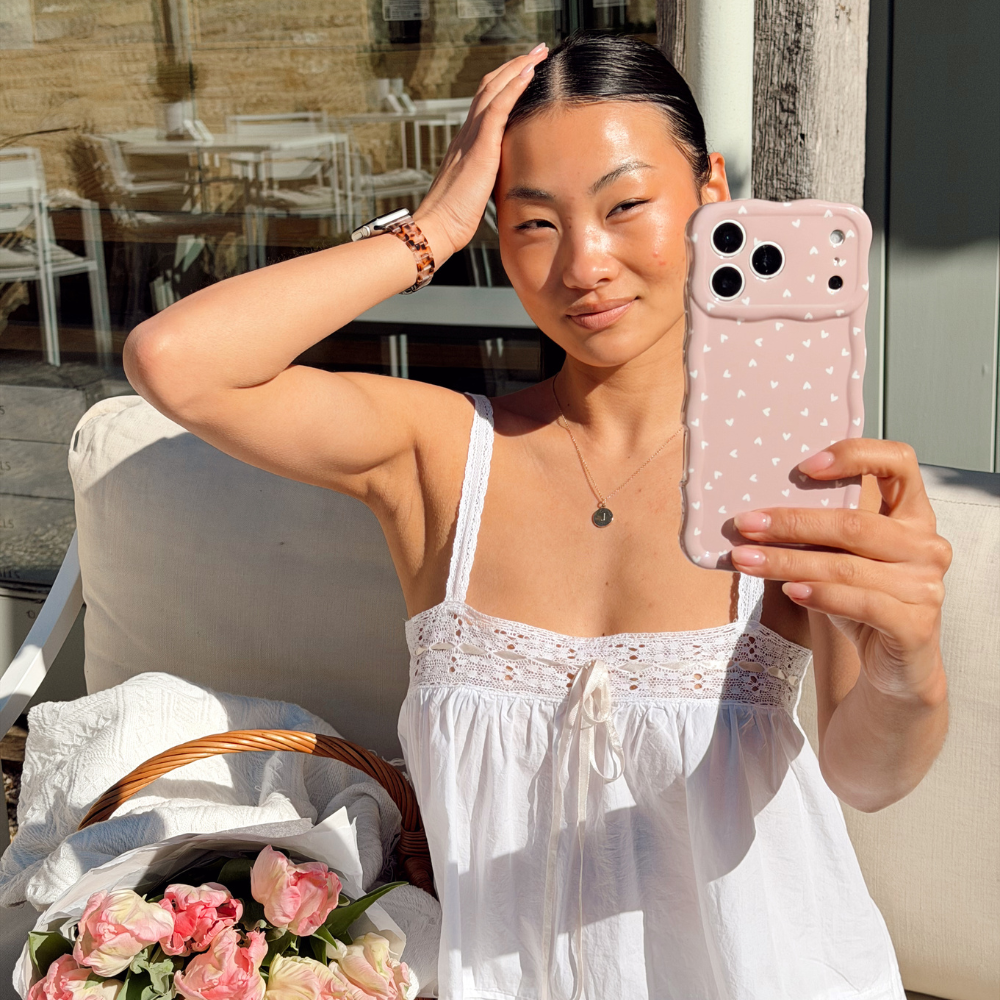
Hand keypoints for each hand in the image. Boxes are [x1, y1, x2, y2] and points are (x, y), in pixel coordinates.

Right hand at [413, 44, 548, 261]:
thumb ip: (487, 179)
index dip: (504, 84)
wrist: (438, 227)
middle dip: (513, 66)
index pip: (485, 103)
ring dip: (517, 67)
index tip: (523, 72)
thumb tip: (501, 183)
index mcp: (465, 144)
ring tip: (536, 53)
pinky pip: (497, 107)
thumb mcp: (475, 192)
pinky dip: (513, 86)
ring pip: (493, 89)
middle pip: (489, 88)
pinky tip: (528, 72)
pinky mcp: (479, 147)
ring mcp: (471, 138)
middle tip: (535, 52)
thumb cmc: (454, 219)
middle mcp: (466, 134)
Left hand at [730, 440, 951, 702]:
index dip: (854, 455)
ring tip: (746, 560)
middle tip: (745, 524)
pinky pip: (862, 604)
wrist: (892, 667)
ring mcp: (926, 586)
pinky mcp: (916, 626)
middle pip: (854, 523)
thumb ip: (819, 531)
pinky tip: (790, 591)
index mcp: (913, 515)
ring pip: (847, 566)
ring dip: (788, 562)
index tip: (804, 466)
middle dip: (792, 523)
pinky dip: (821, 595)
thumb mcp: (840, 557)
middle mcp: (927, 545)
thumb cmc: (860, 600)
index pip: (898, 462)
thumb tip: (755, 514)